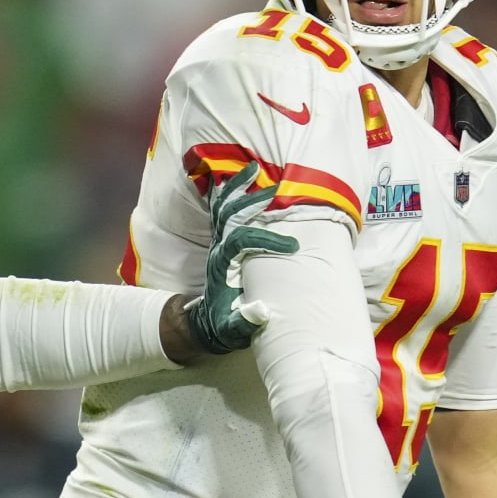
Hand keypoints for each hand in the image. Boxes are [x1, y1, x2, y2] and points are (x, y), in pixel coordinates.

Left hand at [185, 161, 298, 354]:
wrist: (204, 324)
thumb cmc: (223, 327)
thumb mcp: (233, 330)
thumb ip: (244, 322)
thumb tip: (260, 312)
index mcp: (222, 266)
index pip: (242, 242)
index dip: (266, 239)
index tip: (292, 244)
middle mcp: (218, 249)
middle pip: (231, 216)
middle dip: (254, 202)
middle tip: (279, 188)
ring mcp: (218, 242)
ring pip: (224, 207)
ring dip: (239, 188)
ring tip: (255, 167)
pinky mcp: (222, 241)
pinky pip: (223, 210)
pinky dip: (231, 192)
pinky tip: (243, 177)